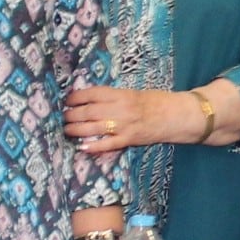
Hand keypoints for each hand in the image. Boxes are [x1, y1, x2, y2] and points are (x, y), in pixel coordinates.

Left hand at [66, 84, 200, 151]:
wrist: (176, 116)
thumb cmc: (156, 102)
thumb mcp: (133, 93)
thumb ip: (113, 97)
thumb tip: (91, 100)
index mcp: (120, 94)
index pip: (91, 94)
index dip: (76, 97)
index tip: (67, 100)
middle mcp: (120, 109)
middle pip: (88, 111)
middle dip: (72, 114)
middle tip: (64, 117)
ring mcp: (123, 126)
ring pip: (93, 128)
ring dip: (76, 129)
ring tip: (67, 130)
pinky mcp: (129, 140)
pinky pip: (107, 144)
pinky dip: (93, 146)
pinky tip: (82, 146)